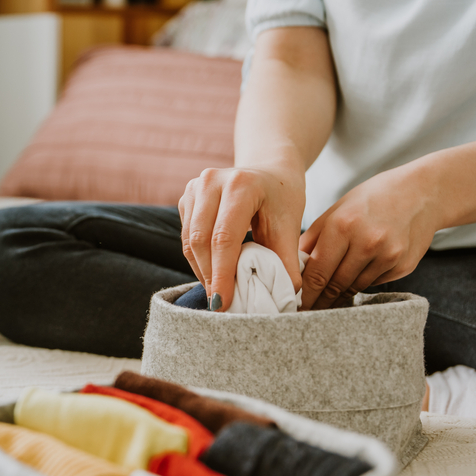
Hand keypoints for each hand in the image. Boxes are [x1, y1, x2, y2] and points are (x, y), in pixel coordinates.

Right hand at [178, 167, 305, 310]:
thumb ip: (286, 260)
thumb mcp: (290, 225)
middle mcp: (212, 181)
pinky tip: (213, 272)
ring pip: (189, 241)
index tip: (223, 303)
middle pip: (201, 240)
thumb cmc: (282, 198)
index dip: (222, 274)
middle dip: (210, 276)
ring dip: (202, 271)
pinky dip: (198, 260)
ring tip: (217, 291)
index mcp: (241, 184)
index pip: (224, 237)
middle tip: (220, 303)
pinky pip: (186, 237)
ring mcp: (195, 187)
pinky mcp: (186, 198)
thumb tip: (286, 298)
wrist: (269, 171)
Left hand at [299, 164, 440, 309]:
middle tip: (306, 312)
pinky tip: (358, 276)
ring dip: (339, 295)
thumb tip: (291, 268)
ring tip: (327, 301)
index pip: (316, 272)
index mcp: (342, 226)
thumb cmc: (370, 200)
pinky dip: (362, 283)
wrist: (422, 193)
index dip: (304, 294)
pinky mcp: (404, 265)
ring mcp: (388, 255)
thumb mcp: (335, 211)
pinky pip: (374, 283)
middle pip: (335, 285)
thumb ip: (312, 240)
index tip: (295, 306)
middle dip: (319, 301)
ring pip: (354, 288)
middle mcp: (367, 242)